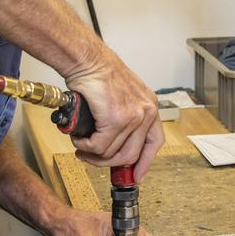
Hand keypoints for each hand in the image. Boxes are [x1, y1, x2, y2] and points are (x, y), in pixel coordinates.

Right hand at [65, 53, 162, 180]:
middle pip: (131, 154)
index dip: (144, 162)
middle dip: (108, 163)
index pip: (155, 142)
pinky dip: (85, 146)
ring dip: (93, 154)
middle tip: (92, 158)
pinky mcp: (116, 119)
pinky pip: (99, 146)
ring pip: (113, 153)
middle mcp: (146, 112)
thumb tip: (114, 144)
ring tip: (82, 146)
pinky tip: (79, 139)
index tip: (135, 175)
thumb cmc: (98, 74)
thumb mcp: (121, 96)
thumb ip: (124, 119)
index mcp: (149, 107)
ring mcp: (133, 117)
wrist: (87, 60)